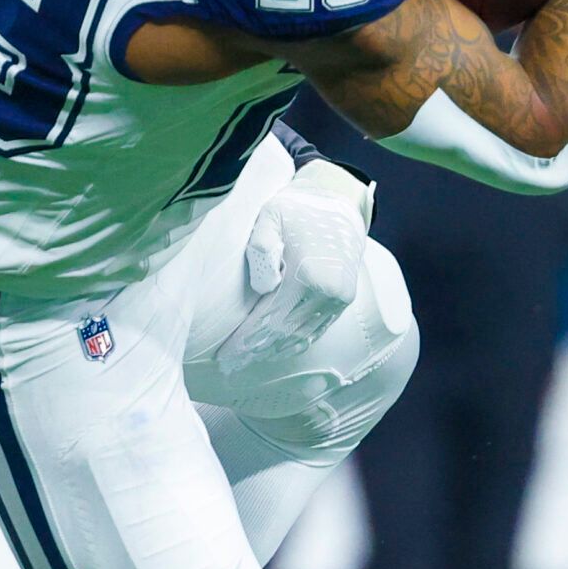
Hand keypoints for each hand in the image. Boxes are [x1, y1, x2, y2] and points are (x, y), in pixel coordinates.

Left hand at [216, 159, 372, 374]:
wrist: (338, 201)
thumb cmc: (296, 207)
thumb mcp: (270, 216)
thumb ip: (261, 247)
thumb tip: (263, 287)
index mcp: (307, 274)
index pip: (269, 319)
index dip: (245, 341)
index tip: (224, 356)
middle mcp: (328, 292)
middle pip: (284, 333)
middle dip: (254, 352)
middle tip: (229, 367)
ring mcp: (339, 298)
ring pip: (302, 335)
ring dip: (273, 351)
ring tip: (246, 363)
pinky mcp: (344, 299)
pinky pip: (317, 329)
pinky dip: (296, 342)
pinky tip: (276, 350)